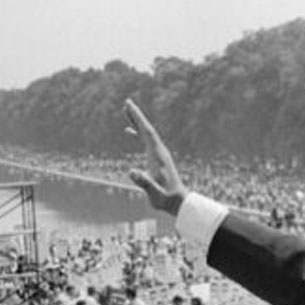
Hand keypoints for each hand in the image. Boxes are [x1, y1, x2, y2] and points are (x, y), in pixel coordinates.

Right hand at [124, 99, 186, 215]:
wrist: (178, 202)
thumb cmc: (166, 199)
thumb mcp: (155, 193)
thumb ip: (144, 183)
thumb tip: (131, 172)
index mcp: (158, 156)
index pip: (147, 132)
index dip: (138, 119)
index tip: (130, 106)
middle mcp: (159, 151)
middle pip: (147, 129)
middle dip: (137, 115)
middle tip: (126, 102)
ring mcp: (158, 154)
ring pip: (146, 134)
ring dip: (136, 122)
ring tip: (126, 111)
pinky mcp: (157, 158)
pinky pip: (145, 141)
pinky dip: (137, 134)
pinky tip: (129, 132)